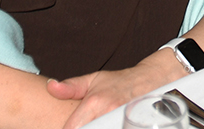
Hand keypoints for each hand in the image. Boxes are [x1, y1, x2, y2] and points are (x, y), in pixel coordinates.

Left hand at [50, 52, 186, 128]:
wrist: (153, 79)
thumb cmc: (120, 82)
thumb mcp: (94, 80)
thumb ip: (70, 87)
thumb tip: (50, 86)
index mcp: (95, 103)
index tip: (67, 128)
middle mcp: (108, 113)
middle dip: (83, 128)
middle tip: (85, 124)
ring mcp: (122, 121)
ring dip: (97, 127)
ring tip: (97, 123)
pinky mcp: (134, 126)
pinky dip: (111, 127)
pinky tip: (107, 124)